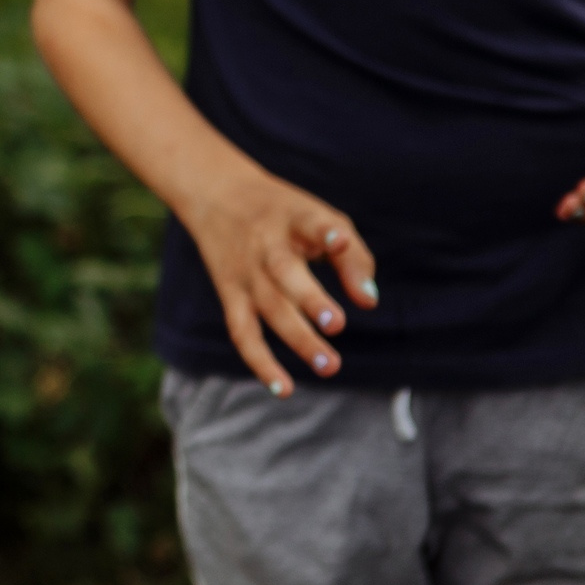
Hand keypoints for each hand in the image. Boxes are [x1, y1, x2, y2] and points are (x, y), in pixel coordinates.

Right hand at [178, 168, 378, 393]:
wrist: (214, 195)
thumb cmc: (283, 213)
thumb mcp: (318, 216)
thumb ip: (352, 256)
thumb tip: (369, 301)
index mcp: (291, 217)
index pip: (310, 222)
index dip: (325, 233)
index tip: (338, 241)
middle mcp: (264, 245)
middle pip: (284, 273)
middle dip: (308, 299)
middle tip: (335, 324)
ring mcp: (245, 273)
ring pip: (269, 308)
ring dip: (297, 338)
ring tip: (330, 367)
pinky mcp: (230, 295)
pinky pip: (242, 332)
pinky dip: (259, 362)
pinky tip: (284, 389)